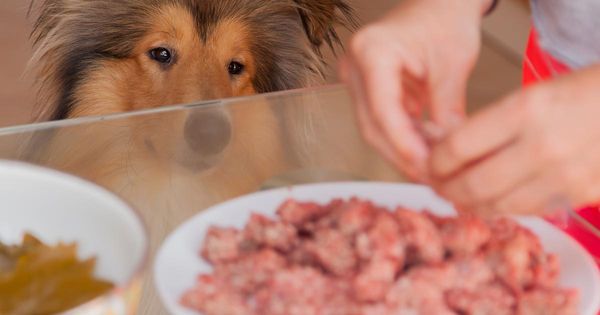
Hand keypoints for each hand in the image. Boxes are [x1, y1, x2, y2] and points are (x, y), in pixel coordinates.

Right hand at [339, 0, 490, 180]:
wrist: (439, 3)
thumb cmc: (445, 19)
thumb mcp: (453, 64)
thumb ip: (448, 110)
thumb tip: (450, 153)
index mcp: (372, 50)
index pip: (382, 109)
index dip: (403, 143)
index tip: (426, 166)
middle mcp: (354, 65)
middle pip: (372, 125)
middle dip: (402, 154)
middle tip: (432, 176)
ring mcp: (356, 79)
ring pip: (373, 129)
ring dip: (402, 150)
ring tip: (433, 166)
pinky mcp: (366, 89)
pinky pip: (380, 122)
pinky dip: (402, 138)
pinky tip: (425, 150)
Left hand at [430, 65, 599, 215]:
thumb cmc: (582, 94)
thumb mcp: (532, 96)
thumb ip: (491, 125)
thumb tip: (449, 150)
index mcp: (526, 109)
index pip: (459, 146)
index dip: (436, 160)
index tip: (430, 163)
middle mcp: (542, 146)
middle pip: (473, 183)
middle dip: (446, 188)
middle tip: (438, 186)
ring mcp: (563, 175)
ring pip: (498, 205)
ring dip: (470, 204)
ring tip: (460, 196)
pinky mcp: (578, 196)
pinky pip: (527, 211)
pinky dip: (502, 208)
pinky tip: (492, 202)